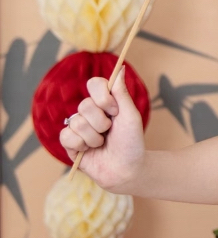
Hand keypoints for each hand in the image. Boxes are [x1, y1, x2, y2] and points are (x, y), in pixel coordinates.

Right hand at [59, 71, 145, 191]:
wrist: (126, 169)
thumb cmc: (131, 142)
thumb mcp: (130, 116)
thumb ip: (121, 93)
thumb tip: (120, 68)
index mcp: (105, 103)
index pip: (94, 84)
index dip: (103, 97)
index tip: (115, 110)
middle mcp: (90, 113)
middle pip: (85, 105)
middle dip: (101, 122)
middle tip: (110, 131)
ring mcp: (78, 127)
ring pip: (77, 122)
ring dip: (94, 137)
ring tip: (102, 144)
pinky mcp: (70, 143)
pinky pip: (66, 136)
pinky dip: (80, 144)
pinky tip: (89, 150)